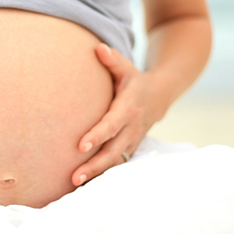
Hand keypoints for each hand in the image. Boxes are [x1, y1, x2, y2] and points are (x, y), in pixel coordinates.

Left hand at [71, 43, 164, 186]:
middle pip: (113, 151)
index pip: (111, 124)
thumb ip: (112, 60)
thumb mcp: (126, 68)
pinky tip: (86, 184)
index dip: (97, 135)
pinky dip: (104, 175)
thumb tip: (98, 48)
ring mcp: (132, 141)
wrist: (160, 96)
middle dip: (94, 165)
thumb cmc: (135, 80)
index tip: (80, 146)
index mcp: (128, 108)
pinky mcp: (130, 148)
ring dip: (97, 174)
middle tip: (74, 177)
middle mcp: (131, 128)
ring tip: (75, 184)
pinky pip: (118, 165)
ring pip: (116, 162)